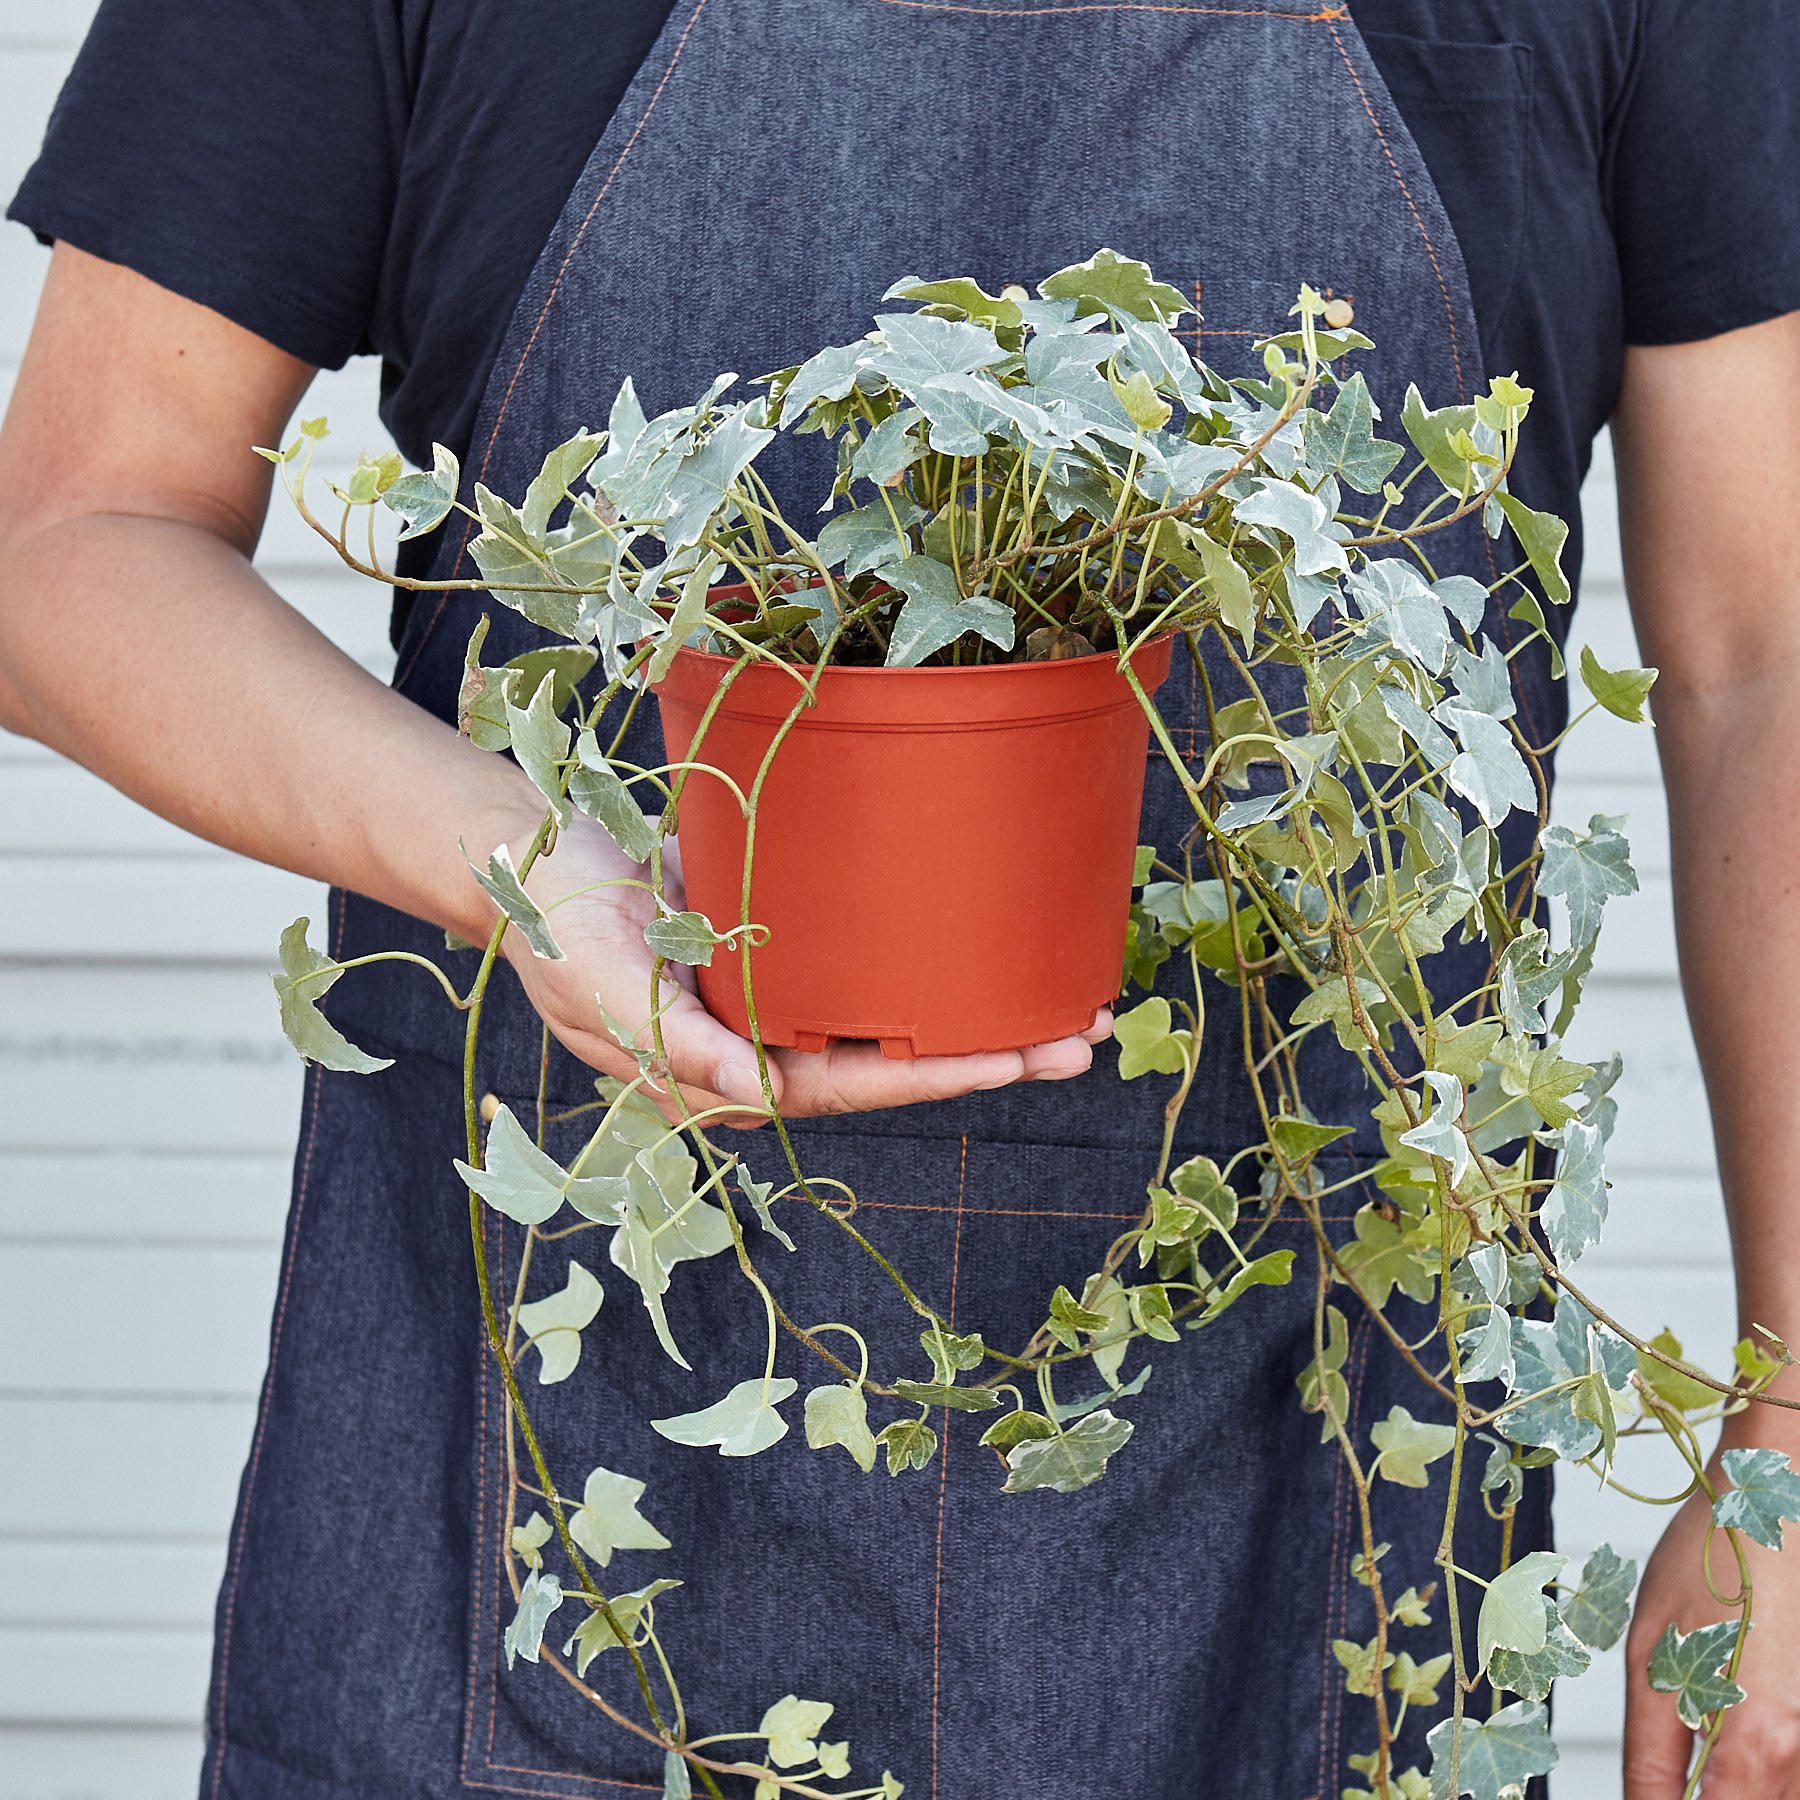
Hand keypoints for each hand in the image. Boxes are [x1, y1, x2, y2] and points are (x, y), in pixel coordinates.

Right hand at [493, 812, 1108, 1127]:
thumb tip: (758, 1092)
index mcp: (726, 1072)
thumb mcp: (603, 978)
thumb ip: (672, 1038)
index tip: (1019, 1056)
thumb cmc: (552, 921)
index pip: (850, 1085)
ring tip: (1066, 995)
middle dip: (988, 1050)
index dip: (938, 1072)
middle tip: (1084, 1033)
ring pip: (891, 1013)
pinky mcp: (780, 947)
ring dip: (973, 1005)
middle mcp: (763, 1044)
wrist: (528, 854)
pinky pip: (867, 961)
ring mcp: (774, 998)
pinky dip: (928, 957)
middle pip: (893, 1060)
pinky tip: (982, 938)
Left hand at [1624, 1412, 1799, 1795]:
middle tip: (1669, 1775)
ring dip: (1731, 1791)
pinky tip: (1724, 1754)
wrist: (1771, 1511)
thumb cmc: (1710, 1565)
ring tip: (1691, 1755)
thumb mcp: (1651, 1655)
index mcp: (1755, 1744)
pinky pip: (1792, 1778)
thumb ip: (1650, 1753)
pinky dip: (1758, 1780)